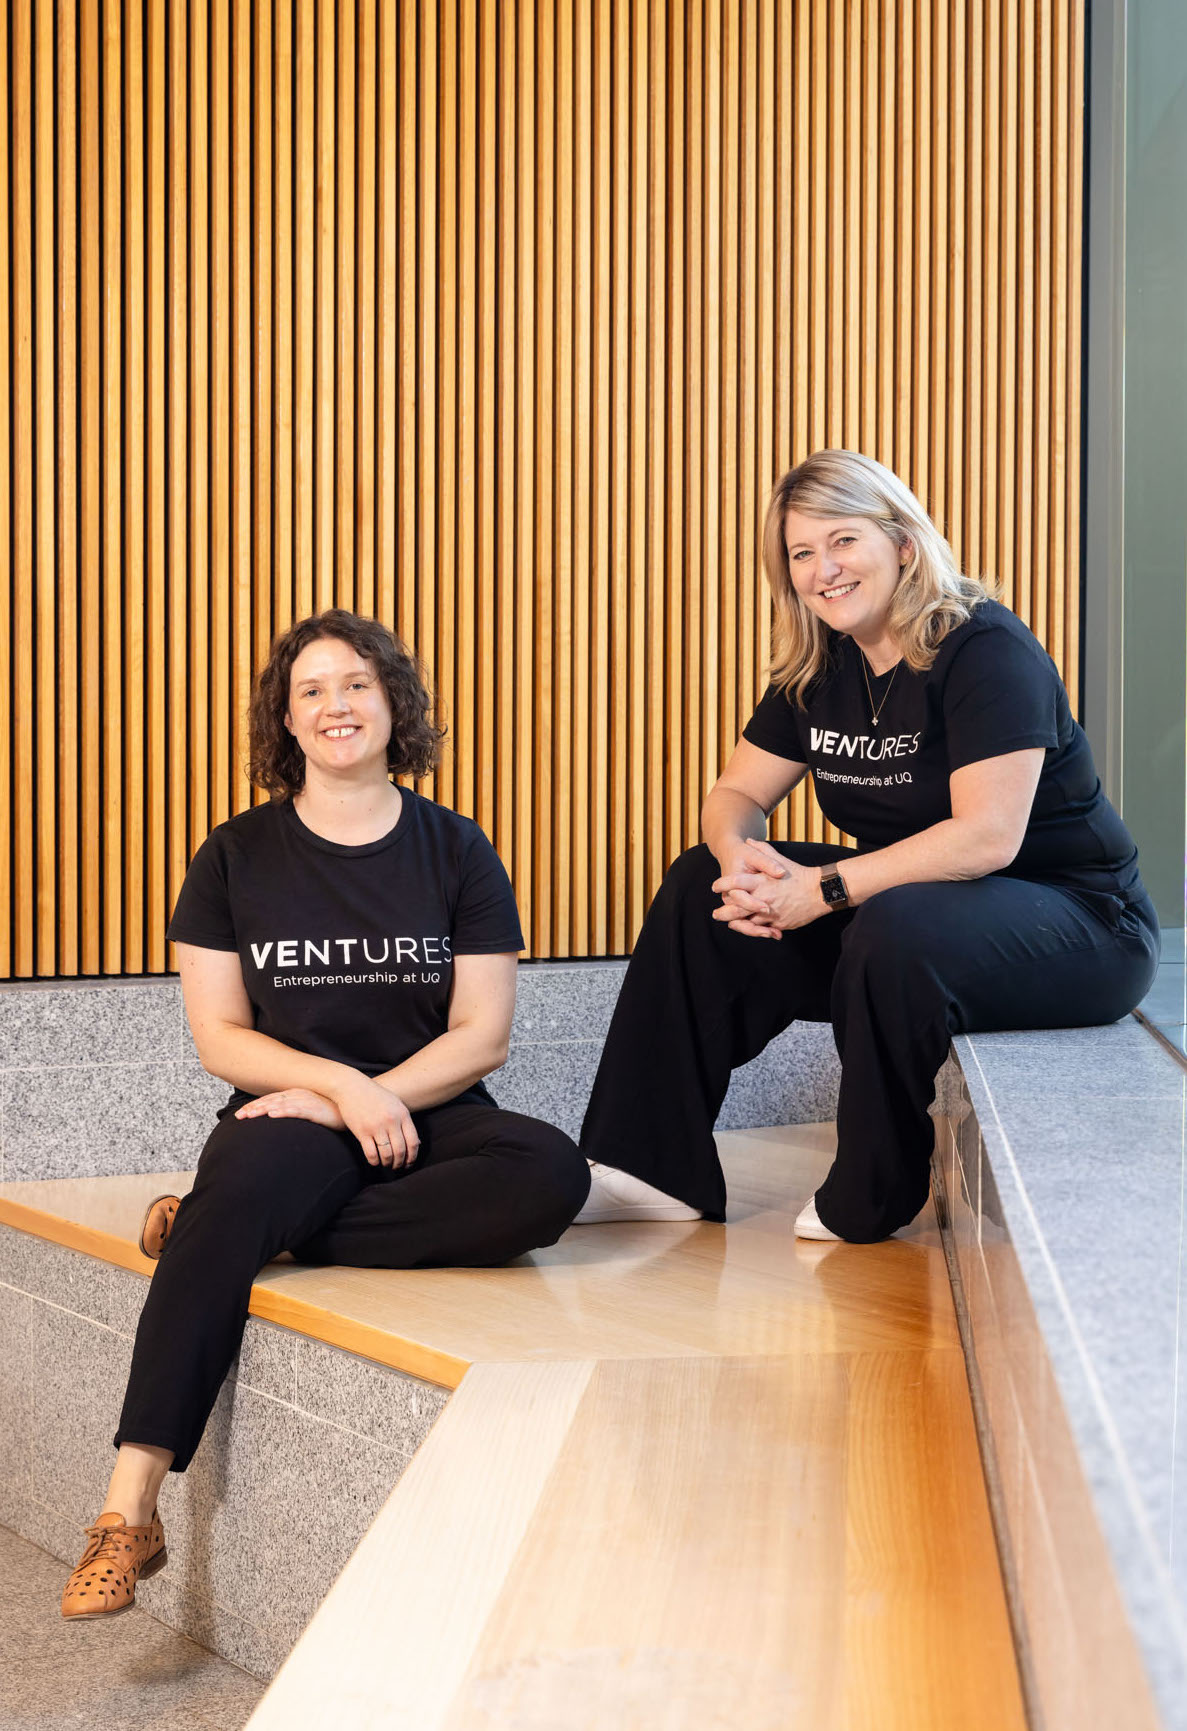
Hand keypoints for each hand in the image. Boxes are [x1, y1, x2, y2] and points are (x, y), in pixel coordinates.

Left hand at [235, 1088, 345, 1129]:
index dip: (254, 1106)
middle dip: (253, 1108)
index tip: (240, 1115)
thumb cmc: (330, 1111)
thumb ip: (294, 1110)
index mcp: (295, 1094)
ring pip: (279, 1104)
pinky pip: (296, 1110)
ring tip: (249, 1115)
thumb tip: (278, 1117)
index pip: (270, 1100)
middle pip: (271, 1101)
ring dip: (263, 1109)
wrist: (351, 1108)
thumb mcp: (308, 1109)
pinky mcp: (314, 1108)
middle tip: (239, 1116)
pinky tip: (273, 1115)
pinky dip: (283, 1111)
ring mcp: (306, 1100)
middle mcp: (298, 1094)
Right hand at [326, 1073, 419, 1168]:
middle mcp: (391, 1121)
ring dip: (388, 1163)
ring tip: (387, 1164)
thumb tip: (416, 1143)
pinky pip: (371, 1154)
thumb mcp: (395, 1103)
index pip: (413, 1141)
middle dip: (400, 1163)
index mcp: (402, 1114)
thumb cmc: (375, 1096)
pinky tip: (375, 1161)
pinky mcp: (362, 1132)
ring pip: (387, 1155)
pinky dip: (374, 1161)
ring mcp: (376, 1127)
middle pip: (400, 1151)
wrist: (351, 1087)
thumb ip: (405, 1121)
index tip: (409, 1162)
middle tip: (397, 1167)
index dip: (413, 1156)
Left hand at [711, 840, 828, 937]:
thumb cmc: (799, 874)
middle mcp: (763, 898)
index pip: (735, 883)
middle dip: (723, 912)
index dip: (722, 885)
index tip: (715, 886)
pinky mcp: (779, 924)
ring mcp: (771, 913)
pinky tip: (749, 927)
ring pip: (748, 922)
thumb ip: (763, 851)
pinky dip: (755, 929)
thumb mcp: (780, 860)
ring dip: (737, 923)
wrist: (821, 892)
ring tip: (730, 922)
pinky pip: (763, 929)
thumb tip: (749, 840)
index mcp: (761, 882)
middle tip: (715, 914)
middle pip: (736, 909)